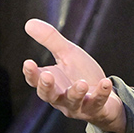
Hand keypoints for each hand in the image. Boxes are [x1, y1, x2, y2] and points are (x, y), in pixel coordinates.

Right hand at [21, 18, 125, 132]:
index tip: (28, 63)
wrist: (104, 93)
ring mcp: (78, 106)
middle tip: (47, 76)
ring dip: (76, 93)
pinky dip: (102, 93)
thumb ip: (50, 40)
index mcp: (51, 84)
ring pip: (73, 102)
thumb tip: (29, 23)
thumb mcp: (67, 53)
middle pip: (49, 95)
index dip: (31, 73)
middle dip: (47, 87)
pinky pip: (98, 103)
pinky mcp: (96, 109)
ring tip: (81, 83)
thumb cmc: (80, 73)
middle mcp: (61, 98)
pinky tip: (105, 82)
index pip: (35, 81)